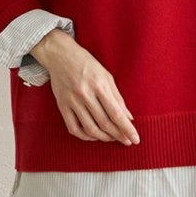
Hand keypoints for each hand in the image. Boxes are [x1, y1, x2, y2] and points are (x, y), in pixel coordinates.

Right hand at [30, 29, 139, 145]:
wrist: (60, 55)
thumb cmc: (87, 64)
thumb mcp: (106, 76)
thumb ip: (118, 98)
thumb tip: (129, 118)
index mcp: (99, 85)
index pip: (116, 113)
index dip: (127, 129)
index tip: (135, 139)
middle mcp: (85, 94)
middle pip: (104, 123)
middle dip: (118, 135)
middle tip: (126, 141)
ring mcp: (72, 101)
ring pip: (90, 128)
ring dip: (103, 138)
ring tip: (111, 138)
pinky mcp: (62, 106)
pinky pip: (73, 128)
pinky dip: (85, 136)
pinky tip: (93, 136)